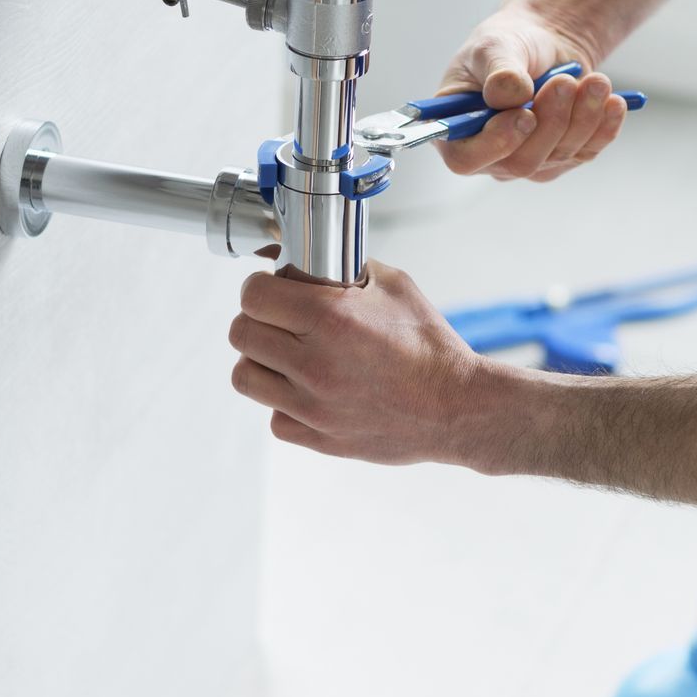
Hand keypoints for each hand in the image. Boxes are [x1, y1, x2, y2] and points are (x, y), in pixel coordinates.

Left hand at [227, 263, 496, 464]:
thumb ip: (343, 268)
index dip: (259, 288)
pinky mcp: (318, 437)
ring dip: (261, 362)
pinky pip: (273, 417)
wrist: (455, 407)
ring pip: (244, 377)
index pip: (253, 295)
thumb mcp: (394, 286)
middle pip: (241, 333)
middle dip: (257, 320)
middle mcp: (315, 363)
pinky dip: (284, 403)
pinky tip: (309, 391)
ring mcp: (313, 405)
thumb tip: (297, 259)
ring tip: (286, 356)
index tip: (271, 290)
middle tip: (279, 321)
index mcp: (332, 318)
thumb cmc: (429, 348)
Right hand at [435, 5, 627, 180]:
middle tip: (566, 83)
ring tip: (595, 80)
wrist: (544, 41)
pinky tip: (613, 102)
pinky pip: (587, 150)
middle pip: (521, 162)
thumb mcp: (494, 45)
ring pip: (558, 155)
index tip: (524, 115)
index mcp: (457, 131)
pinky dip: (603, 125)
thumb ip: (498, 71)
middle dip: (550, 122)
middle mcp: (490, 154)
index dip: (494, 144)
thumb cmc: (508, 44)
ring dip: (581, 115)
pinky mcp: (563, 156)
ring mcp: (529, 159)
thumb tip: (510, 96)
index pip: (466, 159)